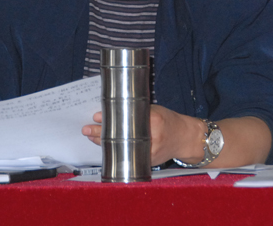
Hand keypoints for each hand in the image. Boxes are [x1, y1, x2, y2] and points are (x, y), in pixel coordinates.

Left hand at [81, 105, 205, 165]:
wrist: (185, 138)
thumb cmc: (170, 121)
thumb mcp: (155, 110)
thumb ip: (136, 110)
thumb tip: (110, 111)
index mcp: (155, 119)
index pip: (127, 119)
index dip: (109, 120)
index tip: (96, 116)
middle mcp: (152, 136)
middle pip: (120, 135)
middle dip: (100, 132)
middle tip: (87, 129)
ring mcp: (150, 151)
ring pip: (120, 148)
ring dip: (104, 142)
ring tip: (90, 136)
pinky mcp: (148, 161)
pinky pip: (127, 155)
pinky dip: (115, 150)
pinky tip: (105, 146)